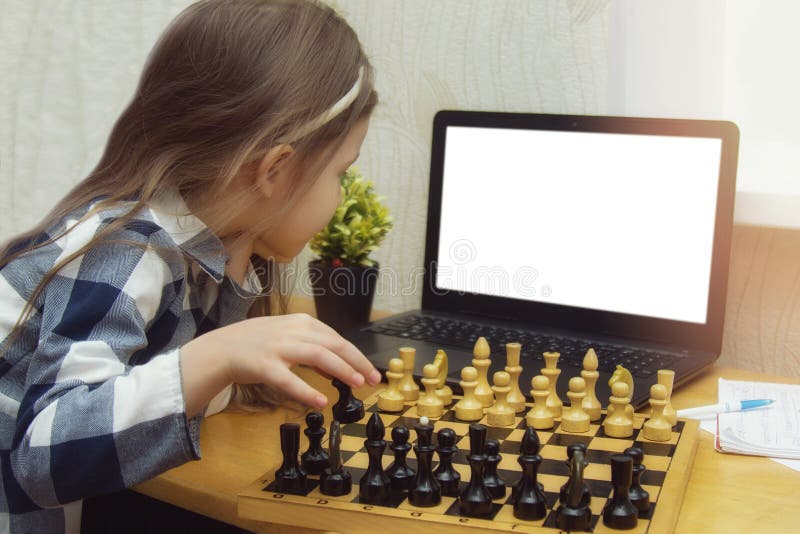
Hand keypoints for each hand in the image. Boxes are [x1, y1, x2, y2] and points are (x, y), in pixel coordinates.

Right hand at [207, 313, 380, 407]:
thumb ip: (313, 347)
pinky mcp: (264, 365)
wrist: (222, 348)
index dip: (357, 355)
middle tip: (372, 379)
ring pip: (317, 356)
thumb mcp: (289, 337)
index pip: (337, 338)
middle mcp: (293, 331)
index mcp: (302, 322)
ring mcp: (278, 347)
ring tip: (356, 384)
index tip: (372, 371)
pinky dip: (306, 391)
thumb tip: (338, 365)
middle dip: (357, 362)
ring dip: (341, 370)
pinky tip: (320, 402)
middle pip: (333, 344)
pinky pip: (289, 380)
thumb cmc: (258, 344)